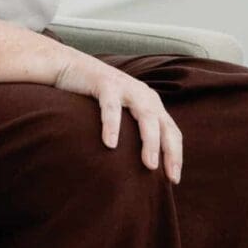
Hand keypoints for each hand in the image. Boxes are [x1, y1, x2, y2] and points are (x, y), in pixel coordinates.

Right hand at [60, 55, 182, 182]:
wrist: (71, 67)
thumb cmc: (97, 98)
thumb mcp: (122, 113)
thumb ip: (134, 131)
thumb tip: (142, 166)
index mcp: (151, 104)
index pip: (172, 131)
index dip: (176, 155)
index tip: (174, 180)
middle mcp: (144, 95)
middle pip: (164, 125)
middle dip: (170, 152)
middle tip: (168, 176)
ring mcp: (127, 87)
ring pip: (146, 116)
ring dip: (150, 141)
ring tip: (150, 164)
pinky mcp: (106, 83)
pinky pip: (112, 107)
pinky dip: (113, 125)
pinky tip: (110, 144)